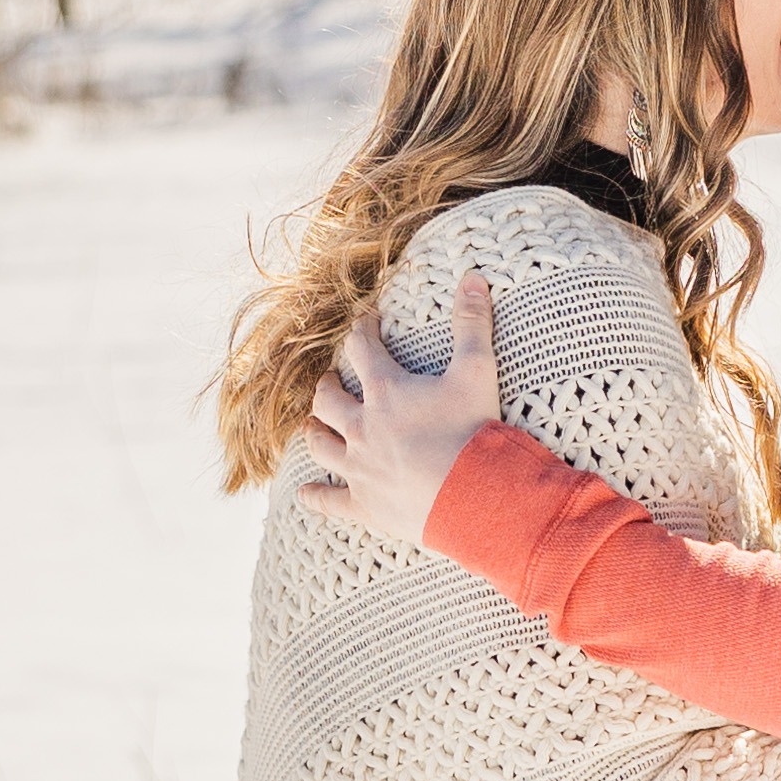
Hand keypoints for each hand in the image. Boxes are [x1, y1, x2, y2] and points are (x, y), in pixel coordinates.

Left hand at [298, 274, 502, 548]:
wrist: (473, 496)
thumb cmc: (474, 432)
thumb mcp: (477, 371)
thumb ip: (471, 323)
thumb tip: (473, 277)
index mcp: (386, 390)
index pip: (361, 348)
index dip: (363, 329)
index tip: (368, 322)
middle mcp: (362, 426)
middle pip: (327, 399)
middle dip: (327, 386)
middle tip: (331, 380)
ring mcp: (359, 467)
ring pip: (321, 445)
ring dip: (315, 432)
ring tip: (313, 426)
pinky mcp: (365, 503)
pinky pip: (330, 500)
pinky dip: (316, 497)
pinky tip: (303, 494)